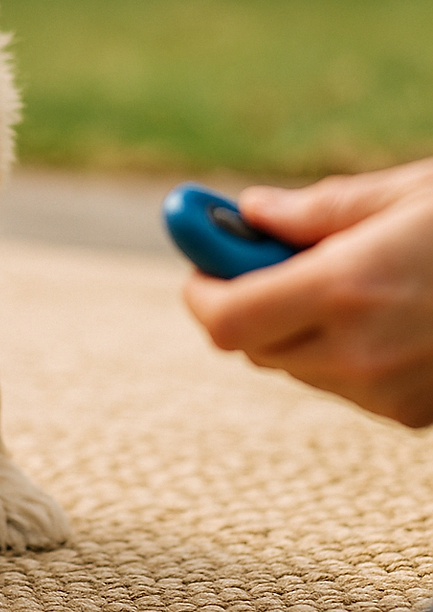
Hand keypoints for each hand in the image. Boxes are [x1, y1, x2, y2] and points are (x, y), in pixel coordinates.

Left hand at [184, 158, 432, 425]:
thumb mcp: (403, 194)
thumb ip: (316, 211)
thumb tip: (250, 211)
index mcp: (346, 287)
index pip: (226, 319)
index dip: (201, 291)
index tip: (201, 262)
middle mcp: (360, 351)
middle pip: (254, 347)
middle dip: (244, 302)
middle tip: (258, 258)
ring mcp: (388, 393)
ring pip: (298, 368)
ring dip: (292, 327)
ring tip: (341, 277)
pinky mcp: (414, 417)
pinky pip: (344, 385)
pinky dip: (337, 351)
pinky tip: (381, 312)